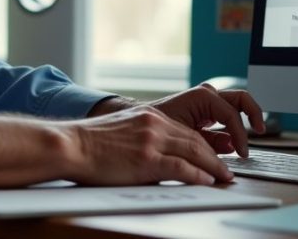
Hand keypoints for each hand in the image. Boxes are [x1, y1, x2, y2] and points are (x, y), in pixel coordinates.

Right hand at [59, 106, 233, 185]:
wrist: (71, 145)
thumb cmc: (89, 143)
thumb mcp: (123, 131)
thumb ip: (144, 139)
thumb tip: (160, 158)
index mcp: (149, 116)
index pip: (186, 131)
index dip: (205, 147)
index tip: (214, 158)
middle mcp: (154, 124)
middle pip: (195, 140)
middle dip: (215, 157)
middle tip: (226, 171)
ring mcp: (152, 140)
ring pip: (194, 151)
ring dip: (213, 167)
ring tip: (223, 178)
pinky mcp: (147, 159)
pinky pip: (182, 167)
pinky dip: (198, 175)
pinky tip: (207, 181)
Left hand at [148, 83, 264, 157]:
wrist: (142, 122)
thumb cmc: (157, 125)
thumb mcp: (184, 135)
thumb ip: (209, 141)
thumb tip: (231, 146)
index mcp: (202, 96)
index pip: (232, 115)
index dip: (240, 135)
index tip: (242, 152)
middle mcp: (207, 94)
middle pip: (241, 99)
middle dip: (253, 114)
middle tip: (260, 131)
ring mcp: (208, 99)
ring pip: (238, 104)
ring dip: (245, 121)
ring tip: (246, 142)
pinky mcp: (207, 108)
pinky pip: (228, 114)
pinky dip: (234, 128)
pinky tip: (233, 144)